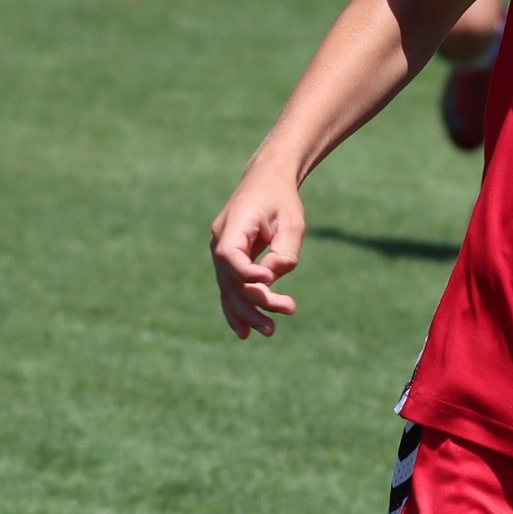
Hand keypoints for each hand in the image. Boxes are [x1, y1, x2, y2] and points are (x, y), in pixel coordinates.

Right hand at [210, 166, 306, 337]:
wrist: (267, 182)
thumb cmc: (281, 200)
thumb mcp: (292, 222)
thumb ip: (283, 253)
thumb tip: (270, 281)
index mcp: (234, 223)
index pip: (228, 256)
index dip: (246, 273)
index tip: (269, 280)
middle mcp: (220, 239)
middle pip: (230, 278)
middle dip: (256, 300)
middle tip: (288, 310)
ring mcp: (221, 251)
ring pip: (229, 288)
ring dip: (248, 312)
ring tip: (270, 331)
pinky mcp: (228, 260)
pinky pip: (228, 288)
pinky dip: (236, 309)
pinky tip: (244, 331)